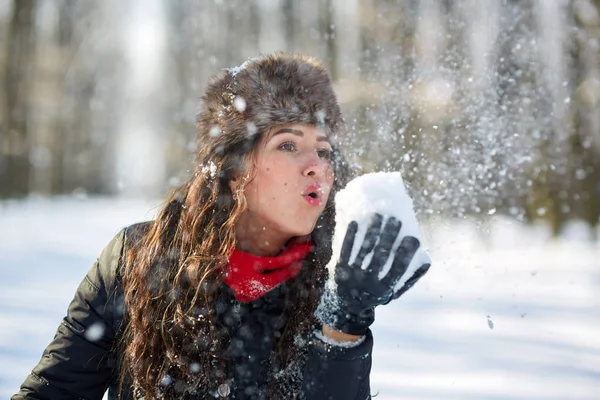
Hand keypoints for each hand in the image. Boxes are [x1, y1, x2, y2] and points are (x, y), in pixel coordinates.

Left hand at [315, 213, 430, 334]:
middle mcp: (368, 282)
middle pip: (380, 256)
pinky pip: (345, 250)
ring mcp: (352, 274)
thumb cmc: (377, 293)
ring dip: (371, 231)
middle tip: (395, 219)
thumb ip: (411, 277)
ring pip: (363, 250)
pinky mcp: (339, 268)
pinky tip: (355, 221)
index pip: (397, 269)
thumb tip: (427, 259)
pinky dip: (350, 236)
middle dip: (388, 237)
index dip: (406, 254)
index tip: (413, 237)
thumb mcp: (395, 292)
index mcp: (384, 288)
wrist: (348, 305)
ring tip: (379, 215)